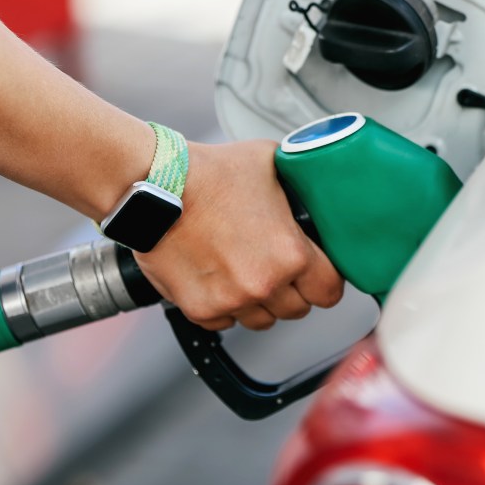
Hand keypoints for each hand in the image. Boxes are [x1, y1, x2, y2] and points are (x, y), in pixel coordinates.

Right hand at [133, 140, 343, 330]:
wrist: (155, 186)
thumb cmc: (208, 172)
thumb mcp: (270, 162)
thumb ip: (297, 183)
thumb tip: (311, 181)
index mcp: (291, 254)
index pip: (329, 291)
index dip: (324, 280)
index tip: (315, 273)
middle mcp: (264, 283)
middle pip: (297, 309)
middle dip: (291, 290)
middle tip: (273, 265)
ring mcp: (231, 301)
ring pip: (262, 320)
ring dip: (258, 302)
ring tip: (243, 271)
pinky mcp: (200, 309)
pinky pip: (225, 323)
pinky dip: (223, 306)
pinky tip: (217, 277)